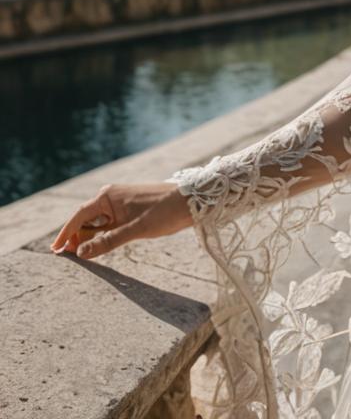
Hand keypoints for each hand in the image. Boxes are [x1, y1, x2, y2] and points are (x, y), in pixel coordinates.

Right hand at [50, 182, 193, 259]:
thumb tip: (81, 253)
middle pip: (85, 220)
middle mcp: (111, 196)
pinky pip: (109, 223)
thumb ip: (108, 241)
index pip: (78, 216)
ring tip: (82, 254)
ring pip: (98, 222)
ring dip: (89, 237)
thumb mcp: (136, 230)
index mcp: (108, 196)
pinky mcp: (130, 209)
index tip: (54, 250)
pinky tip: (100, 246)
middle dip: (76, 237)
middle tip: (68, 257)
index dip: (65, 234)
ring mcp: (120, 202)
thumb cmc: (164, 212)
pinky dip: (102, 234)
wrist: (192, 201)